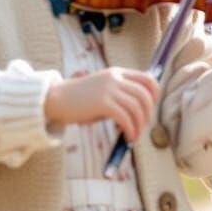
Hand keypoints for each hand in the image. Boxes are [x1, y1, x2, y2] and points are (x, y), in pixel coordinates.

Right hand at [44, 68, 159, 142]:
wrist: (56, 99)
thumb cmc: (80, 99)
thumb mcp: (103, 90)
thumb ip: (120, 94)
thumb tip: (140, 112)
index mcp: (117, 73)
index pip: (147, 78)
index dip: (155, 93)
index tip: (152, 106)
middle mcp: (116, 78)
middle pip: (144, 94)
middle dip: (148, 112)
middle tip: (143, 125)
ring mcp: (109, 90)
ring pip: (136, 107)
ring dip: (139, 124)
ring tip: (134, 135)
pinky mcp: (102, 103)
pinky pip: (125, 117)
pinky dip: (130, 129)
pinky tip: (128, 137)